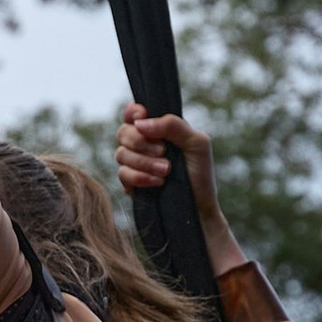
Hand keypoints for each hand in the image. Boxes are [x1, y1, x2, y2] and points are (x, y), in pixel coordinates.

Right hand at [115, 103, 235, 267]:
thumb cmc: (200, 174)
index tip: (142, 117)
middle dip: (141, 142)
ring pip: (121, 154)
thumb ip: (172, 125)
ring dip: (144, 162)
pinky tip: (158, 183)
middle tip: (164, 152)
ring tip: (166, 171)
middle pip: (123, 132)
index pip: (134, 113)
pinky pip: (122, 174)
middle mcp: (143, 145)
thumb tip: (141, 123)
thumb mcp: (196, 143)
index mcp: (158, 130)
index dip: (133, 113)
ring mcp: (135, 165)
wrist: (199, 209)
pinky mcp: (130, 184)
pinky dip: (140, 177)